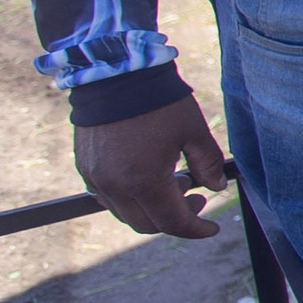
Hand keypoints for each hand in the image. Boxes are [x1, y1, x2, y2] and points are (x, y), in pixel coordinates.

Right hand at [76, 96, 233, 237]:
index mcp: (144, 181)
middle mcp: (115, 187)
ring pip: (126, 214)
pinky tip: (146, 175)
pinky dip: (130, 197)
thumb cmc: (159, 102)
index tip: (212, 227)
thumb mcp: (193, 131)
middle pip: (147, 225)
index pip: (173, 223)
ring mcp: (96, 179)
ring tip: (172, 179)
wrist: (115, 73)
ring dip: (152, 208)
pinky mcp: (85, 169)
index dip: (196, 229)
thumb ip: (208, 164)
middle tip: (195, 196)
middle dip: (175, 218)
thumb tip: (216, 188)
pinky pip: (108, 198)